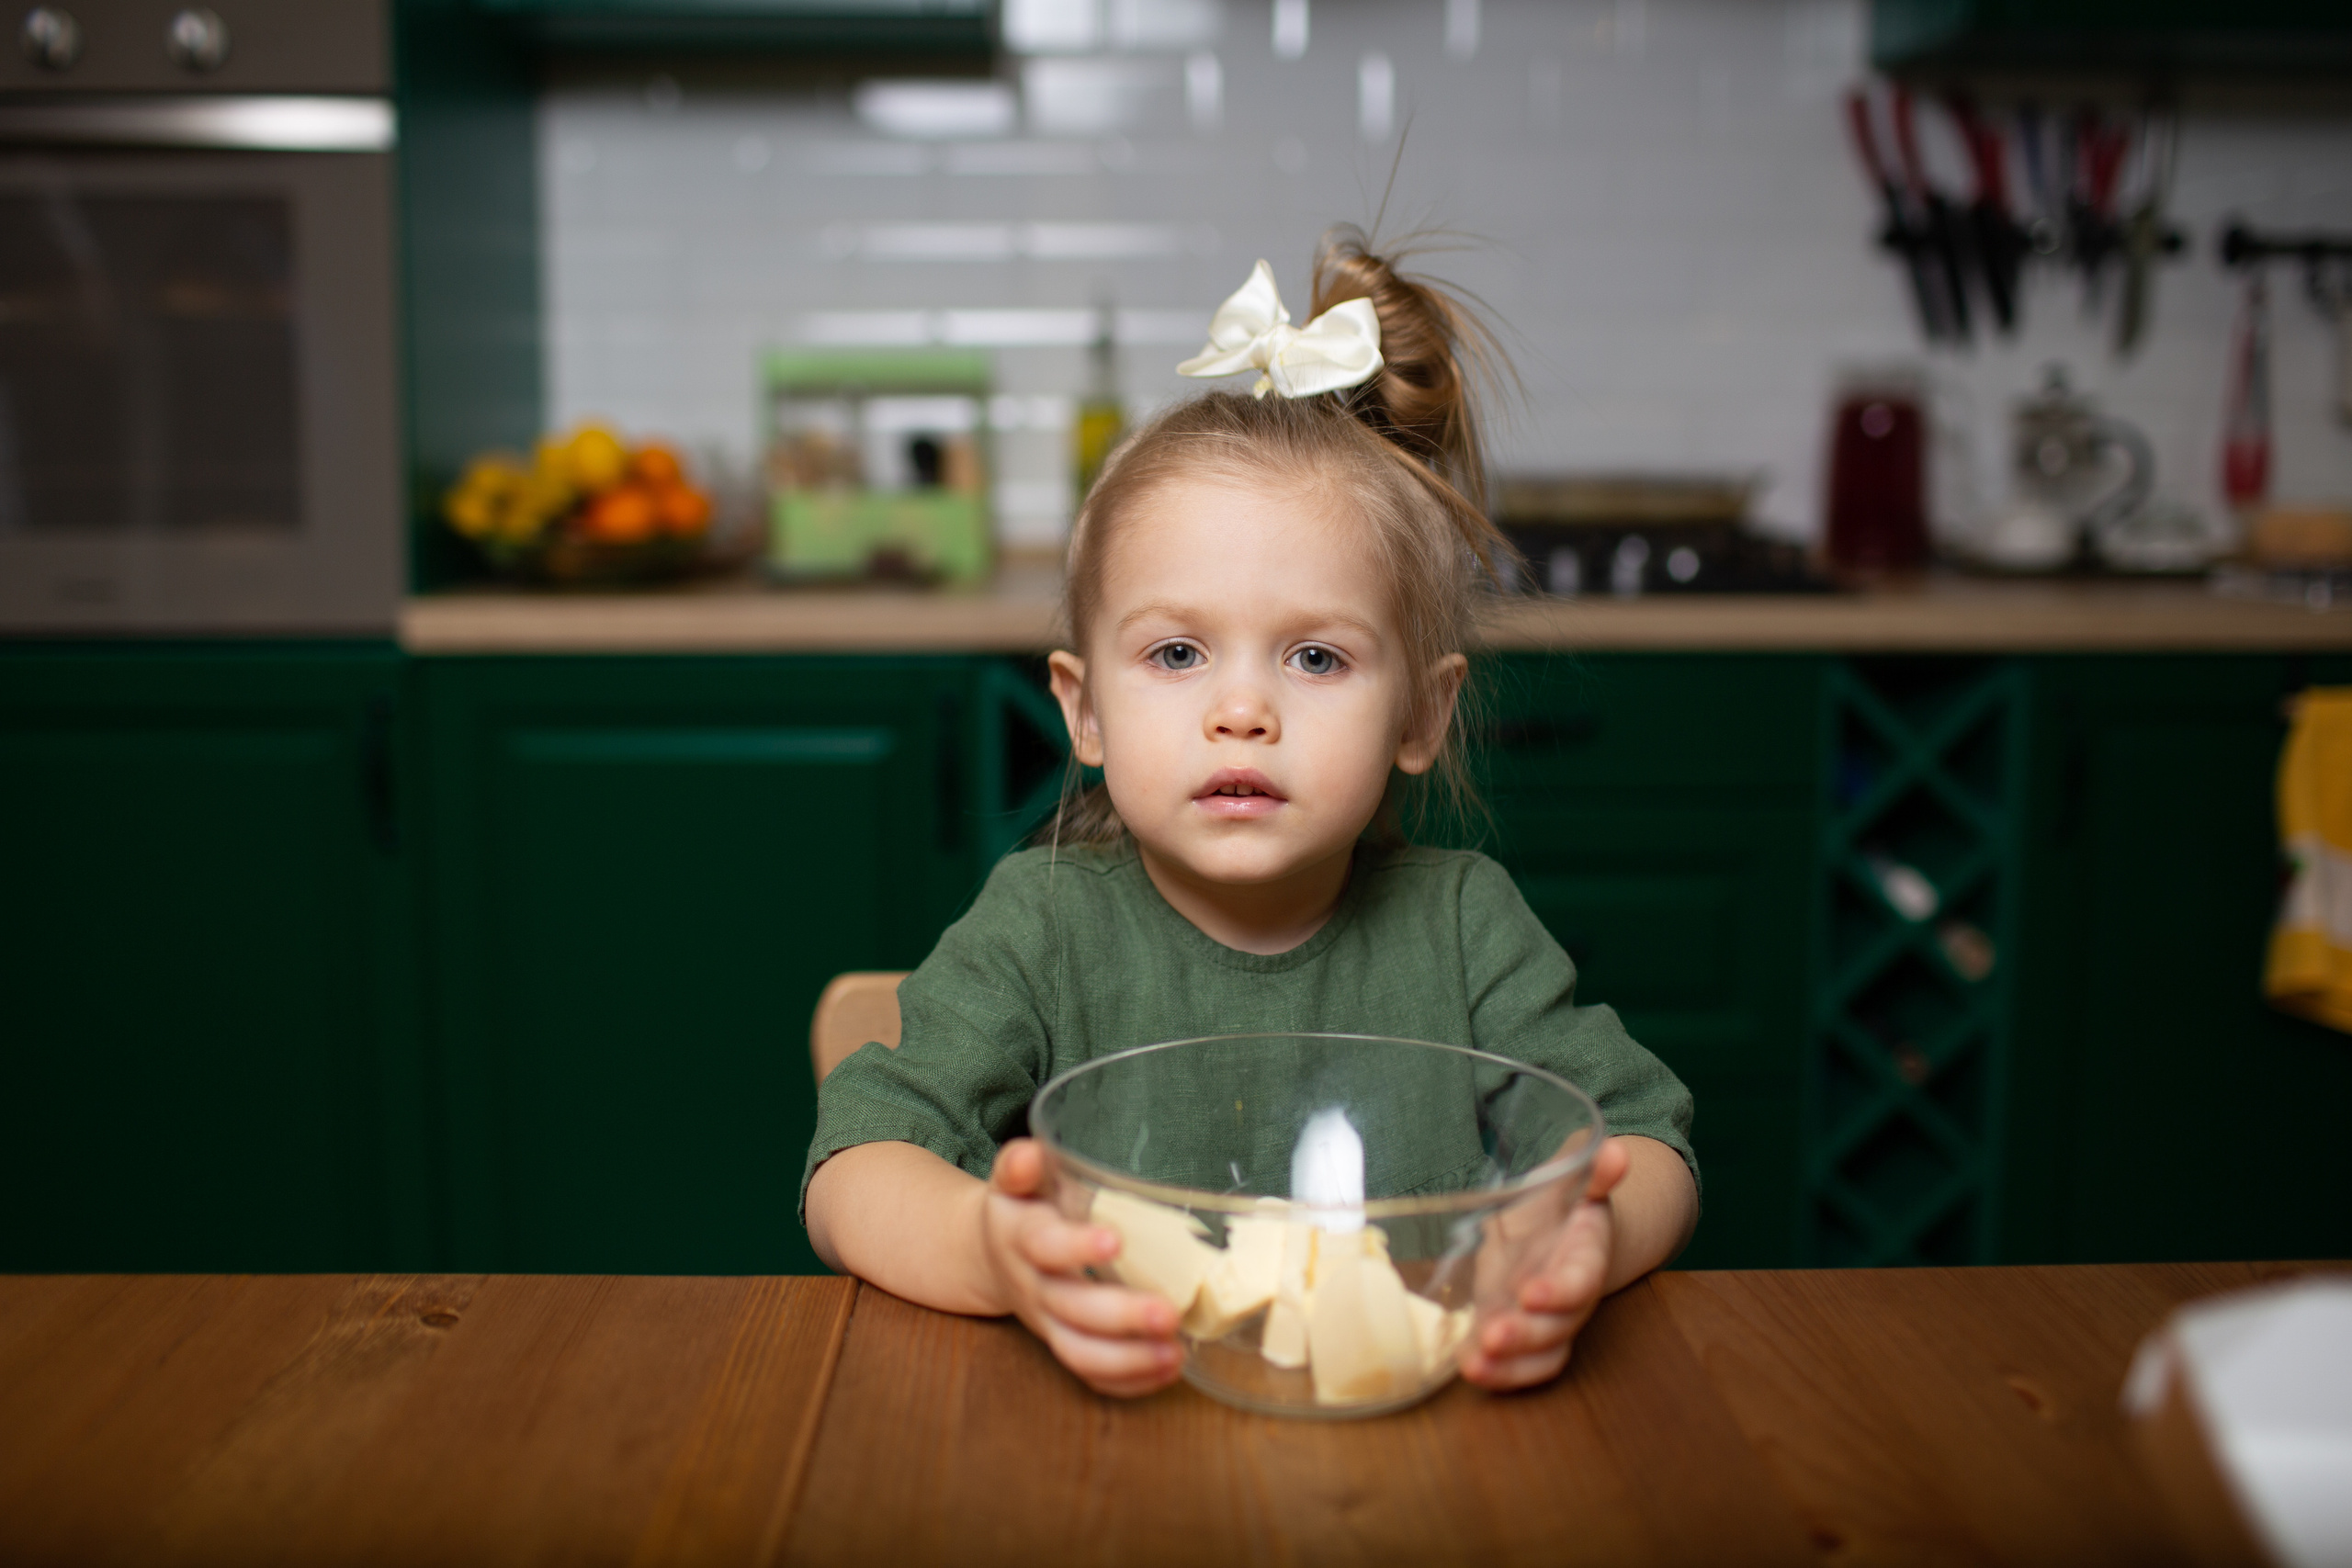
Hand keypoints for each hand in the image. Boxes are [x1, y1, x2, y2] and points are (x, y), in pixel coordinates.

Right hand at [978, 1139, 1185, 1397]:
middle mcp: (1033, 1286)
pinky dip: (1129, 1381)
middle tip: (1169, 1313)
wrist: (989, 1255)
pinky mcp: (1063, 1345)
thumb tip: (1029, 1154)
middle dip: (1120, 1316)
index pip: (1042, 1244)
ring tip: (1176, 1353)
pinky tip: (1168, 1369)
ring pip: (1079, 1353)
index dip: (1075, 1246)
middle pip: (1070, 1309)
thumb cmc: (1022, 1207)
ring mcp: (1048, 1323)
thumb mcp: (1015, 1179)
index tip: (1115, 1241)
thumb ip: (1021, 1165)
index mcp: (1020, 1238)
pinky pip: (1090, 1375)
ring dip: (1128, 1359)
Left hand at [1460, 1135, 1632, 1389]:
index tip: (1531, 1292)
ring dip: (1508, 1366)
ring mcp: (1544, 1323)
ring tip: (1474, 1365)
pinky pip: (1516, 1366)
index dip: (1559, 1290)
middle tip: (1492, 1336)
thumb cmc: (1564, 1208)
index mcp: (1583, 1258)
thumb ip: (1595, 1172)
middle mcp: (1568, 1299)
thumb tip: (1617, 1153)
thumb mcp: (1574, 1183)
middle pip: (1556, 1328)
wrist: (1566, 1237)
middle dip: (1525, 1336)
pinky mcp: (1519, 1336)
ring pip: (1539, 1356)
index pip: (1579, 1280)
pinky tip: (1468, 1370)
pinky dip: (1495, 1374)